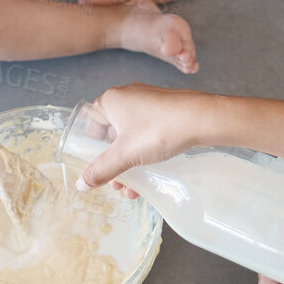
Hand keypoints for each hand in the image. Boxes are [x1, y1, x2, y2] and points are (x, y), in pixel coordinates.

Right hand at [74, 83, 211, 192]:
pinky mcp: (164, 111)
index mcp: (111, 100)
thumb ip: (102, 169)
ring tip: (134, 186)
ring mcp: (148, 103)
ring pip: (130, 136)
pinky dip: (144, 153)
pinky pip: (147, 133)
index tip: (94, 166)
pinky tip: (150, 174)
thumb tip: (81, 183)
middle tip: (117, 183)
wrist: (202, 119)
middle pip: (111, 134)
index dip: (91, 147)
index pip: (91, 123)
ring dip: (129, 162)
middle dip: (113, 162)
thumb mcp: (126, 154)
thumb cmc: (161, 129)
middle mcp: (128, 97)